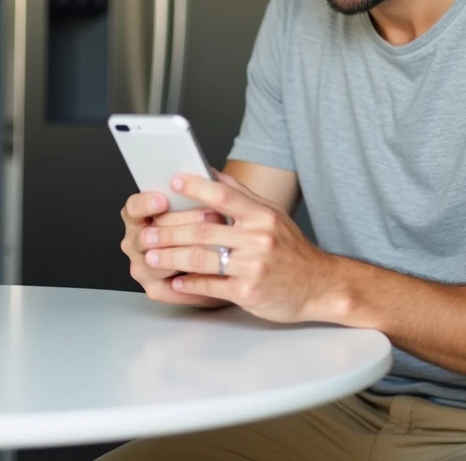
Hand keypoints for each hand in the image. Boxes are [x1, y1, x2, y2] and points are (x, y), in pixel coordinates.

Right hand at [120, 190, 227, 307]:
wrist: (217, 263)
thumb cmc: (205, 230)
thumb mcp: (204, 206)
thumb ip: (201, 190)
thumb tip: (208, 173)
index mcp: (140, 217)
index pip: (133, 207)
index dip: (146, 203)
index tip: (163, 200)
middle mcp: (135, 241)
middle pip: (147, 234)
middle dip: (180, 225)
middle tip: (208, 217)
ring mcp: (142, 266)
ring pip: (155, 261)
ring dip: (184, 253)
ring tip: (212, 246)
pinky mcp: (155, 288)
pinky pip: (167, 288)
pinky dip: (186, 282)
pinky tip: (204, 275)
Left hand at [141, 171, 337, 322]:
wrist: (319, 286)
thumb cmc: (291, 250)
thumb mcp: (272, 215)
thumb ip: (242, 195)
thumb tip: (211, 173)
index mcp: (262, 215)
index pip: (223, 194)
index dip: (195, 187)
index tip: (172, 183)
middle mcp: (259, 238)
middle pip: (203, 230)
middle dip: (168, 231)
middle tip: (146, 233)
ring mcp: (254, 267)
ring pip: (201, 258)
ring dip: (171, 258)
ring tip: (152, 256)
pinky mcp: (249, 292)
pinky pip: (210, 286)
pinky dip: (189, 284)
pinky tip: (176, 281)